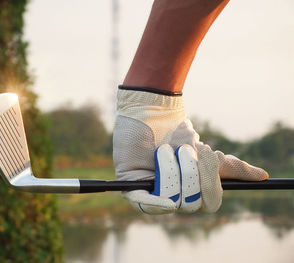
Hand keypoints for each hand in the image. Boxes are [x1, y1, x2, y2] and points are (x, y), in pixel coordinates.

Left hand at [113, 88, 267, 213]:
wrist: (150, 114)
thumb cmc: (177, 134)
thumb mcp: (206, 153)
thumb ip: (231, 168)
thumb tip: (262, 176)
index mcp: (192, 193)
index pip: (210, 202)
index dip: (211, 182)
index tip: (210, 155)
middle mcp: (173, 198)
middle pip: (192, 203)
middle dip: (191, 172)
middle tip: (184, 148)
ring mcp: (152, 195)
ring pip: (173, 199)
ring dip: (172, 169)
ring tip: (164, 149)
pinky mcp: (132, 189)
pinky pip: (147, 204)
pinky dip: (156, 193)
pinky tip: (156, 174)